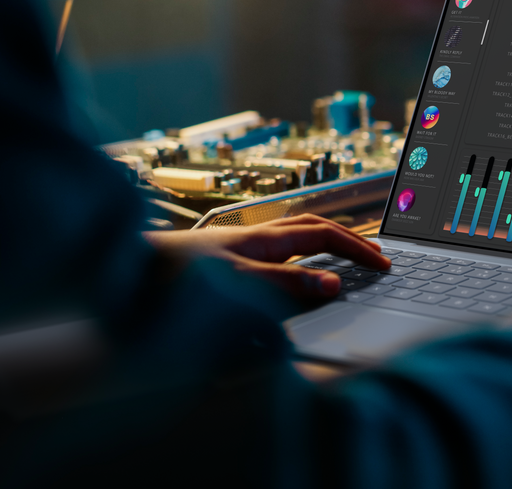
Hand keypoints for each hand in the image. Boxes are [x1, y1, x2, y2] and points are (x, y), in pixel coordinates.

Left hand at [142, 215, 389, 298]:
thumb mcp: (239, 282)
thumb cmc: (177, 274)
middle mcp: (258, 235)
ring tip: (349, 253)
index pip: (327, 237)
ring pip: (299, 232)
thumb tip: (334, 285)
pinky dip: (304, 248)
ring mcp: (244, 242)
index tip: (384, 265)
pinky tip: (300, 261)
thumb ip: (288, 284)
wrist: (128, 267)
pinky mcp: (230, 254)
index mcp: (267, 238)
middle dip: (351, 239)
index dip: (359, 250)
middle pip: (317, 227)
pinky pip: (281, 244)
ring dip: (330, 239)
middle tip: (377, 256)